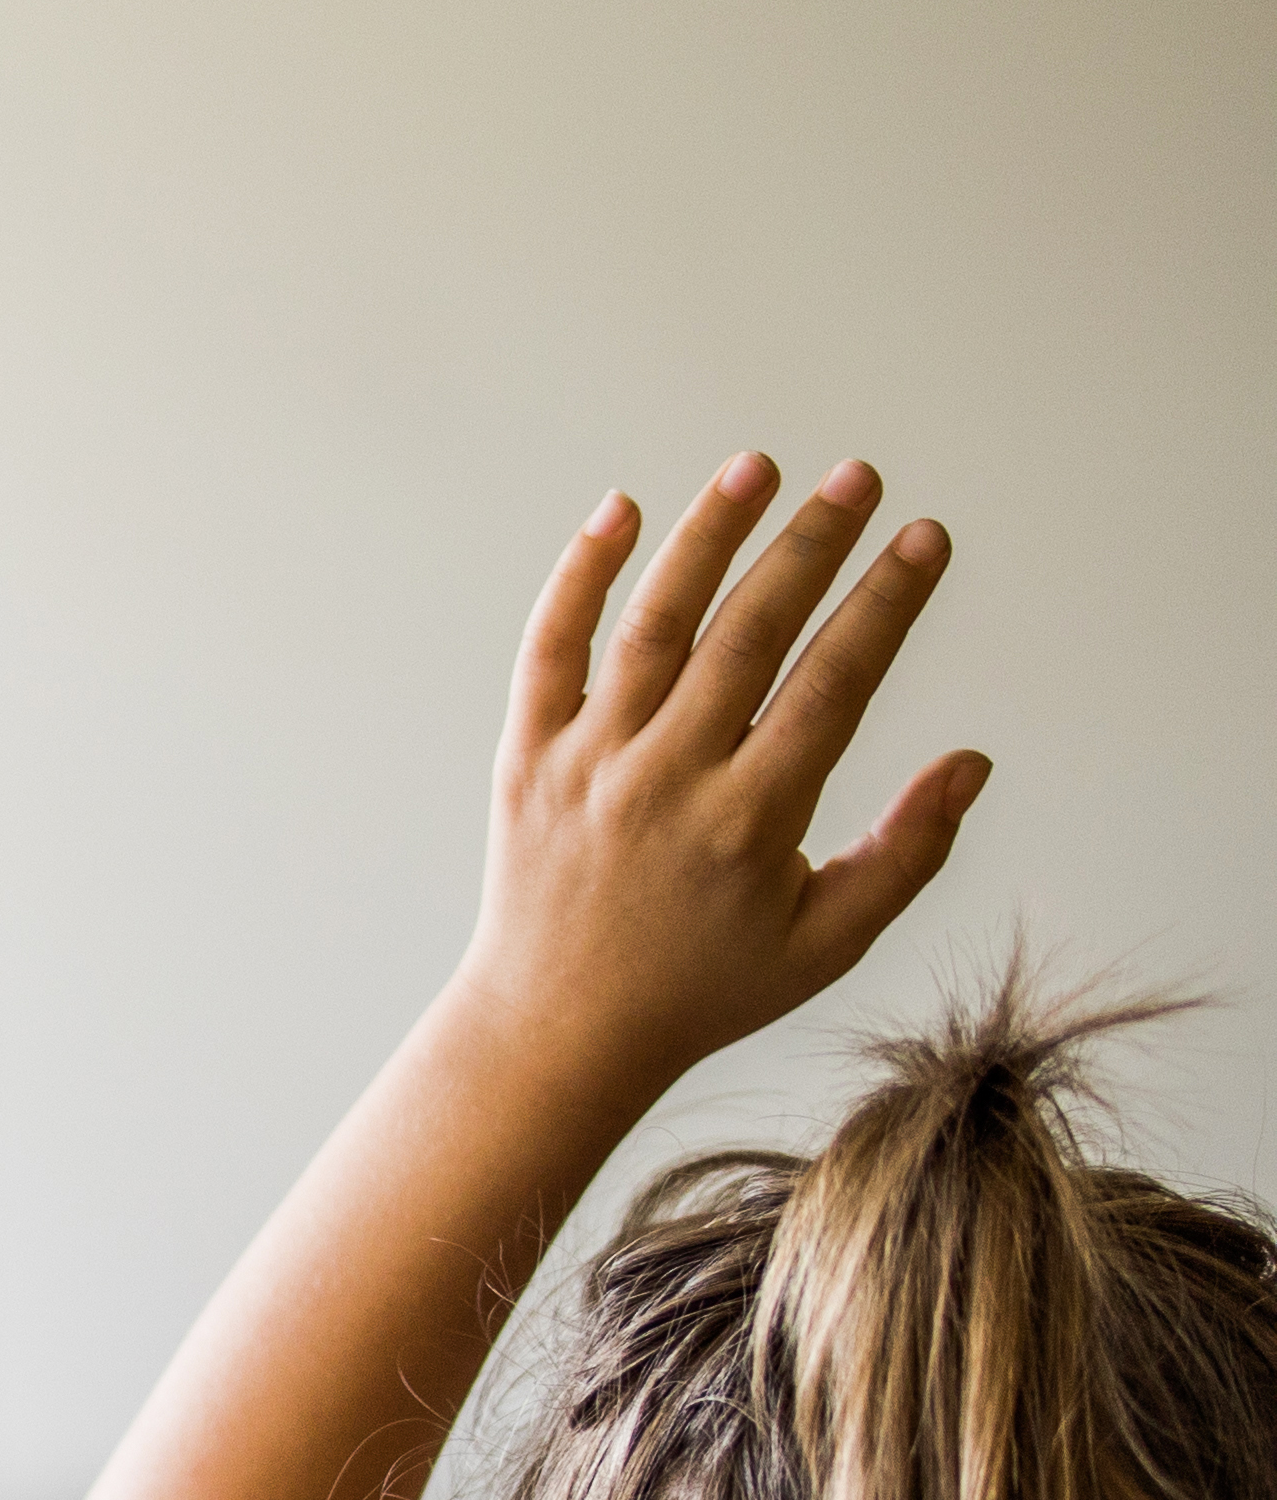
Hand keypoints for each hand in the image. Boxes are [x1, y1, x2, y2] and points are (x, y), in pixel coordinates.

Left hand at [451, 454, 984, 1083]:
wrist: (557, 1031)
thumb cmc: (703, 988)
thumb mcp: (824, 942)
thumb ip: (906, 852)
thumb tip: (970, 762)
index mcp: (751, 819)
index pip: (833, 681)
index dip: (886, 602)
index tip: (926, 539)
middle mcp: (668, 778)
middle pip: (750, 633)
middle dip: (812, 545)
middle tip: (860, 477)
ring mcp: (590, 763)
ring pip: (653, 623)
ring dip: (708, 535)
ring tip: (759, 468)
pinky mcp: (527, 759)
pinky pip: (549, 650)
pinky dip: (580, 577)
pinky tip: (620, 510)